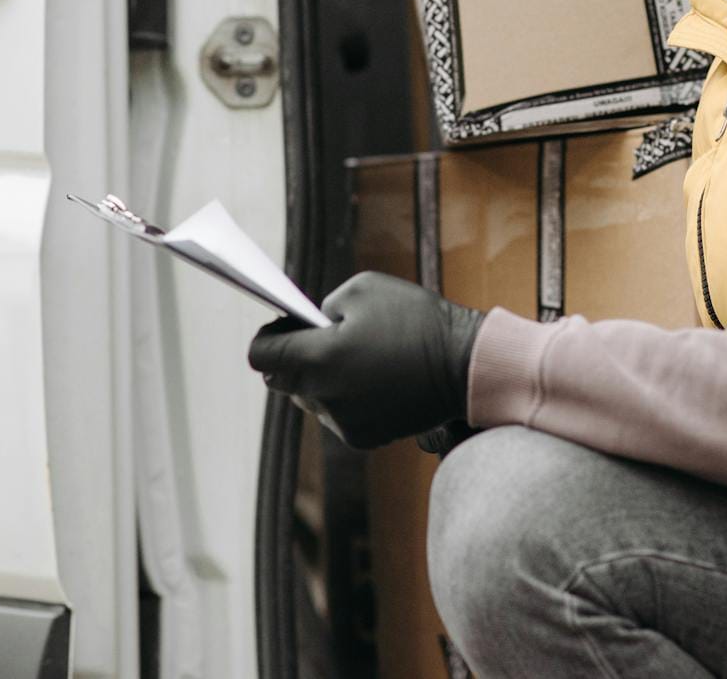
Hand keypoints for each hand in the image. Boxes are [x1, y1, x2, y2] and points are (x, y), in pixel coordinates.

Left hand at [247, 271, 484, 449]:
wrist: (465, 364)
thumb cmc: (416, 319)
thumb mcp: (363, 289)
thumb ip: (322, 308)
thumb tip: (310, 328)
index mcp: (318, 358)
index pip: (261, 356)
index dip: (268, 338)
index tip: (284, 327)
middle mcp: (324, 396)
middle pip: (281, 380)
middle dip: (295, 357)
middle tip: (324, 338)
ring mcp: (342, 422)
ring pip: (311, 398)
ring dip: (321, 378)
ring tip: (357, 358)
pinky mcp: (362, 438)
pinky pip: (337, 414)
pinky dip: (346, 398)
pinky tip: (375, 380)